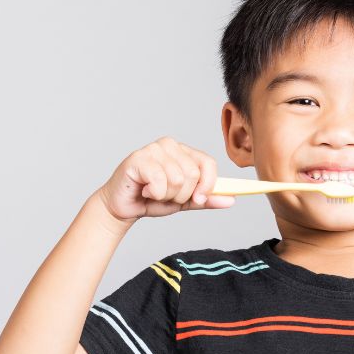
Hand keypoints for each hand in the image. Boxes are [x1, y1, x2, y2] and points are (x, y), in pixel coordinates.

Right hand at [95, 136, 234, 222]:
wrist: (123, 207)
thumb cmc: (151, 200)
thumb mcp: (184, 201)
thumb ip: (205, 199)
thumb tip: (230, 199)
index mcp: (183, 151)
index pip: (208, 163)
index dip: (208, 185)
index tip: (199, 199)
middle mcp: (169, 145)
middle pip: (192, 174)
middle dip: (181, 195)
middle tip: (165, 195)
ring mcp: (153, 149)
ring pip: (177, 179)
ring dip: (166, 196)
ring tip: (153, 193)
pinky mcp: (138, 158)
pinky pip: (159, 181)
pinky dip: (154, 194)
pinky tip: (144, 190)